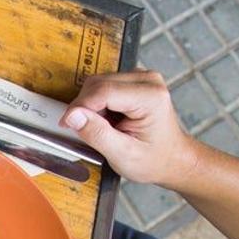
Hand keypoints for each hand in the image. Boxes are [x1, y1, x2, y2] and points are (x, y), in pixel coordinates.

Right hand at [60, 70, 199, 186]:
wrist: (172, 159)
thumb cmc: (154, 160)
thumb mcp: (122, 155)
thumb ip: (97, 134)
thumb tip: (73, 115)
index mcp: (151, 97)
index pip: (102, 91)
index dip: (79, 107)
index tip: (66, 124)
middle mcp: (148, 80)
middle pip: (98, 84)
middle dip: (84, 108)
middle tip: (86, 131)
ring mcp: (142, 78)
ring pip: (97, 83)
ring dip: (90, 106)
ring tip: (102, 128)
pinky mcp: (134, 81)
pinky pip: (103, 86)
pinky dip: (97, 104)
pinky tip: (107, 120)